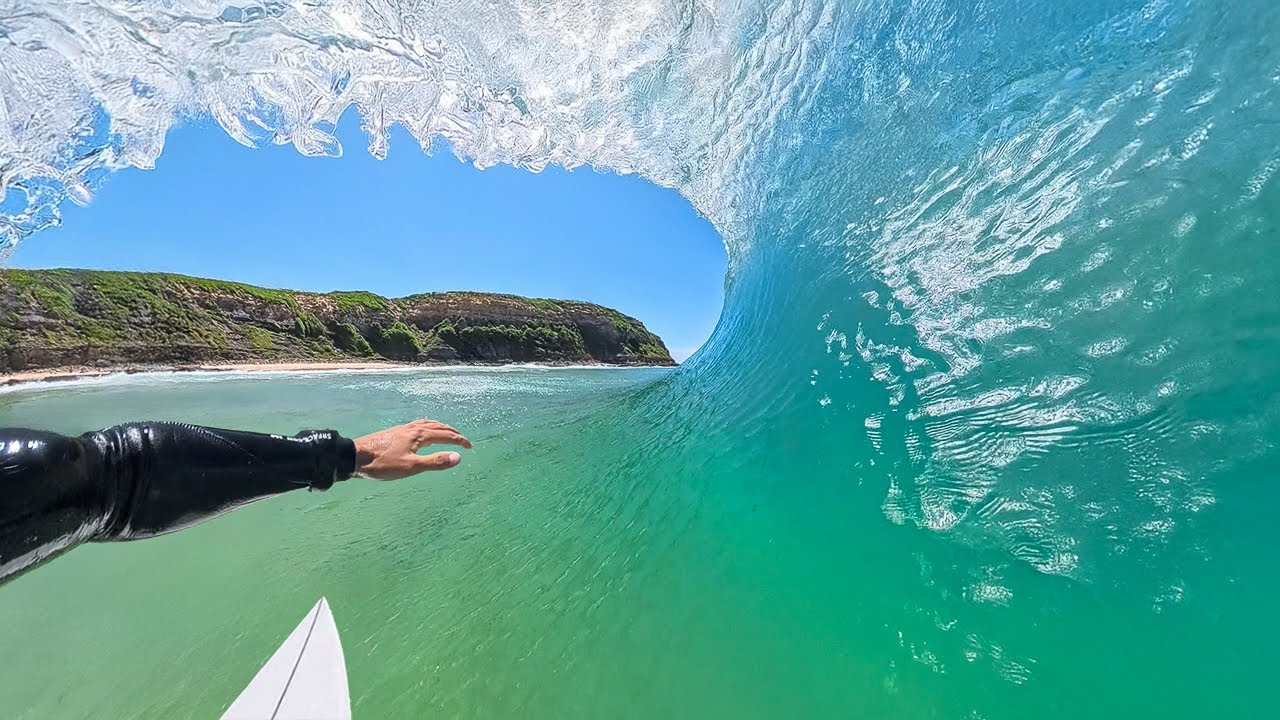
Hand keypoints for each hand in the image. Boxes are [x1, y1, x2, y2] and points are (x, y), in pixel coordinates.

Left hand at [352, 419, 472, 479]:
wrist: (355, 456)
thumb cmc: (383, 464)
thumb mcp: (411, 467)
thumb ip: (435, 462)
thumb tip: (457, 457)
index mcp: (419, 435)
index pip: (445, 435)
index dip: (459, 441)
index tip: (469, 446)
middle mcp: (412, 428)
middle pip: (437, 426)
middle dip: (452, 432)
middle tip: (462, 439)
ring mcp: (402, 429)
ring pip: (426, 423)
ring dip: (440, 427)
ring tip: (445, 431)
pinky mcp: (394, 432)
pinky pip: (417, 425)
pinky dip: (427, 426)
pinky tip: (421, 432)